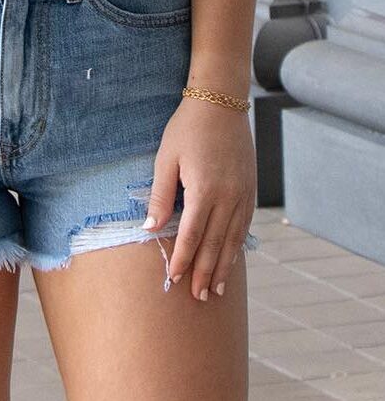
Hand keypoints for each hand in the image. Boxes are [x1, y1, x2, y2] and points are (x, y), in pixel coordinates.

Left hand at [141, 98, 256, 300]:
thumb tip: (150, 230)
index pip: (192, 236)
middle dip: (205, 272)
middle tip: (198, 297)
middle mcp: (228, 197)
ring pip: (233, 239)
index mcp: (204, 190)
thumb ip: (160, 196)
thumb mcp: (166, 159)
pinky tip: (232, 258)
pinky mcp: (251, 189)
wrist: (220, 103)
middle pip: (215, 244)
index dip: (184, 260)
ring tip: (217, 289)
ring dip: (224, 266)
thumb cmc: (187, 128)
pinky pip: (245, 225)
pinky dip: (237, 245)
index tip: (176, 279)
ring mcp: (243, 194)